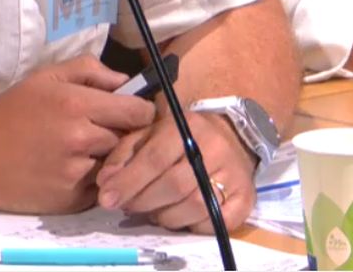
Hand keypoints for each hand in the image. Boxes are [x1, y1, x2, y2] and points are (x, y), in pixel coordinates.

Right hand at [0, 55, 155, 213]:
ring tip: (87, 151)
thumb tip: (126, 82)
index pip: (137, 112)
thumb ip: (88, 71)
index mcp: (76, 105)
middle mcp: (81, 140)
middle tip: (108, 131)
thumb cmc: (8, 114)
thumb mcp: (44, 78)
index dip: (141, 112)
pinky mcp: (71, 201)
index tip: (134, 112)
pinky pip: (101, 188)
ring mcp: (77, 174)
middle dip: (125, 135)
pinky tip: (74, 170)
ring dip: (110, 159)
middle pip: (130, 139)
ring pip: (117, 165)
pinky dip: (95, 180)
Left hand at [94, 112, 255, 231]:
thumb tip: (105, 182)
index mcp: (187, 126)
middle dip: (143, 201)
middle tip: (127, 207)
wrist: (229, 137)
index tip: (107, 198)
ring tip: (152, 211)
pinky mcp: (246, 198)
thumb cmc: (179, 137)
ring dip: (165, 216)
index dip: (128, 181)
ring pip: (193, 207)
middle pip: (173, 185)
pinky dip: (193, 225)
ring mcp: (233, 174)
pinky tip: (180, 217)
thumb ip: (124, 153)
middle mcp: (214, 148)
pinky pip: (216, 222)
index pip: (155, 158)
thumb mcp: (150, 133)